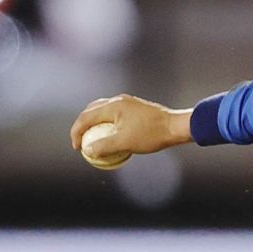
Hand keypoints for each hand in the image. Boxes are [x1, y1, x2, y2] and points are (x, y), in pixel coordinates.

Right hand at [70, 94, 190, 164]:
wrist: (176, 127)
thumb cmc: (152, 134)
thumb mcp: (125, 143)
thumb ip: (103, 146)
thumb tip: (88, 150)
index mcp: (113, 106)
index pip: (85, 117)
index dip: (76, 133)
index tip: (77, 148)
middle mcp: (118, 100)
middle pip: (91, 111)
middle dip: (82, 126)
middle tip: (81, 142)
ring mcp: (127, 102)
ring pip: (102, 111)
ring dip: (94, 124)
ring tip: (92, 139)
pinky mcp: (134, 107)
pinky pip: (114, 114)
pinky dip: (106, 123)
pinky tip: (110, 136)